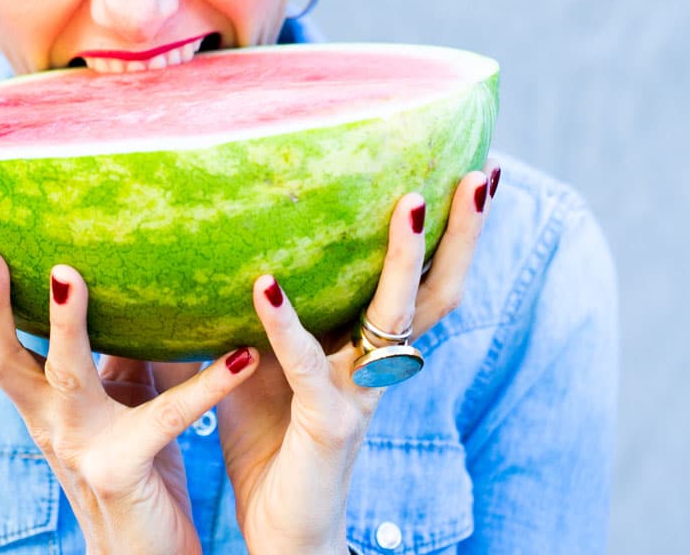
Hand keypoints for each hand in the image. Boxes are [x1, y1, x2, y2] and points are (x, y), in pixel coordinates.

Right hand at [0, 241, 261, 554]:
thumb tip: (108, 274)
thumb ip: (111, 344)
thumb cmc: (132, 465)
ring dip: (62, 325)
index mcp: (35, 396)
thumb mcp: (113, 394)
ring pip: (62, 376)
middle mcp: (45, 419)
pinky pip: (168, 416)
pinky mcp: (127, 467)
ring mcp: (81, 445)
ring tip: (66, 272)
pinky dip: (208, 384)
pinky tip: (241, 355)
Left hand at [217, 163, 499, 553]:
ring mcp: (360, 395)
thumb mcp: (255, 357)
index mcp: (370, 347)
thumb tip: (207, 240)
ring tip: (413, 199)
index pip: (421, 280)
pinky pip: (309, 364)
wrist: (277, 531)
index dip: (449, 232)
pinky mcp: (328, 424)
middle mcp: (378, 366)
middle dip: (463, 233)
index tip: (471, 170)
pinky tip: (265, 282)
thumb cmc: (266, 436)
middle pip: (438, 290)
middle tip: (482, 173)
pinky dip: (285, 321)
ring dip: (407, 259)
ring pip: (398, 318)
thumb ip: (245, 306)